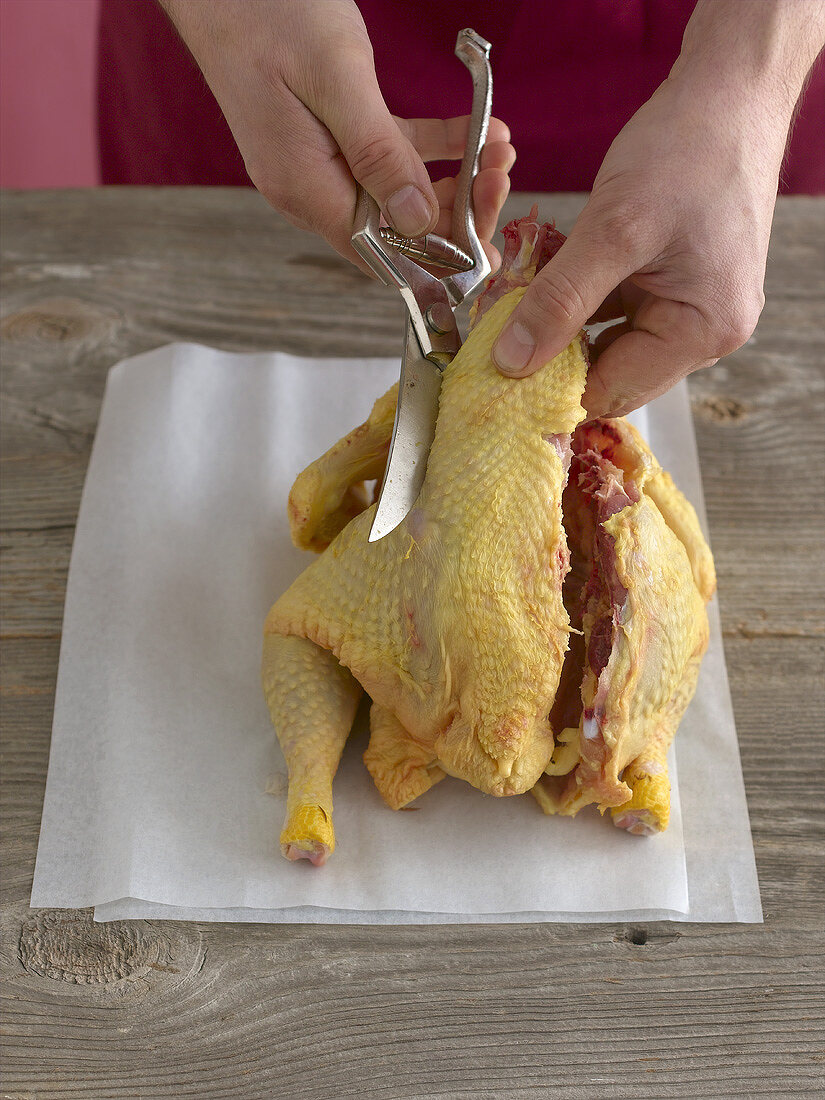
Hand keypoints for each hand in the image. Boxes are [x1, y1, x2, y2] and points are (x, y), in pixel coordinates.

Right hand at [161, 0, 514, 272]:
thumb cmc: (270, 13)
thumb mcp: (336, 79)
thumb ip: (378, 154)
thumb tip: (418, 220)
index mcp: (306, 189)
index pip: (381, 254)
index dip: (436, 259)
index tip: (488, 248)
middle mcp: (311, 189)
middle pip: (395, 231)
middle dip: (455, 214)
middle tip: (502, 179)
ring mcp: (320, 165)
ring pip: (398, 194)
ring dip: (452, 178)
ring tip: (501, 149)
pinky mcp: (331, 138)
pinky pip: (391, 156)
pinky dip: (434, 146)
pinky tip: (476, 130)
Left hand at [491, 65, 795, 417]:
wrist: (730, 91)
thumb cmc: (686, 150)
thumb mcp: (614, 228)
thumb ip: (561, 300)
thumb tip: (512, 363)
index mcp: (704, 332)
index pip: (611, 391)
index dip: (549, 387)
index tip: (495, 369)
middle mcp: (706, 333)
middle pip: (610, 374)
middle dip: (554, 355)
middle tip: (499, 330)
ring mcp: (692, 310)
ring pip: (607, 342)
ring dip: (562, 324)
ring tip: (519, 298)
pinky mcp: (677, 286)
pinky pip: (616, 311)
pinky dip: (579, 299)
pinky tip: (549, 275)